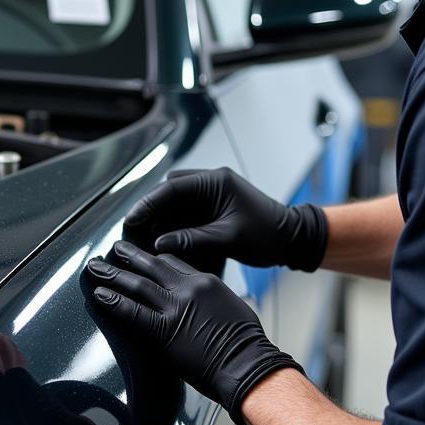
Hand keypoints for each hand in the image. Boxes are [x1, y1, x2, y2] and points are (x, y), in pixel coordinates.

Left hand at [84, 242, 302, 422]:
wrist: (248, 364)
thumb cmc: (246, 342)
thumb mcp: (231, 305)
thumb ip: (212, 297)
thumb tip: (202, 301)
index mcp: (205, 281)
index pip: (172, 261)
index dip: (153, 256)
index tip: (142, 256)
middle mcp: (188, 288)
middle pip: (151, 265)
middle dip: (129, 255)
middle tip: (114, 248)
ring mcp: (175, 308)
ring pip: (137, 284)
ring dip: (113, 274)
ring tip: (95, 266)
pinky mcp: (164, 331)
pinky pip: (133, 312)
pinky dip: (114, 302)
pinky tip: (100, 294)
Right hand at [124, 167, 327, 272]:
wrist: (292, 239)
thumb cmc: (266, 236)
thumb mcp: (228, 239)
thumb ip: (192, 239)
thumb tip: (160, 243)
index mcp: (216, 181)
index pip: (172, 187)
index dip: (148, 204)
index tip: (132, 219)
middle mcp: (212, 181)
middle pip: (170, 191)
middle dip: (151, 209)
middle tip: (134, 229)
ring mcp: (213, 192)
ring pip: (176, 200)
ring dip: (161, 216)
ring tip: (145, 235)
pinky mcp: (214, 205)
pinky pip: (186, 210)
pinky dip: (174, 222)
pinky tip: (164, 237)